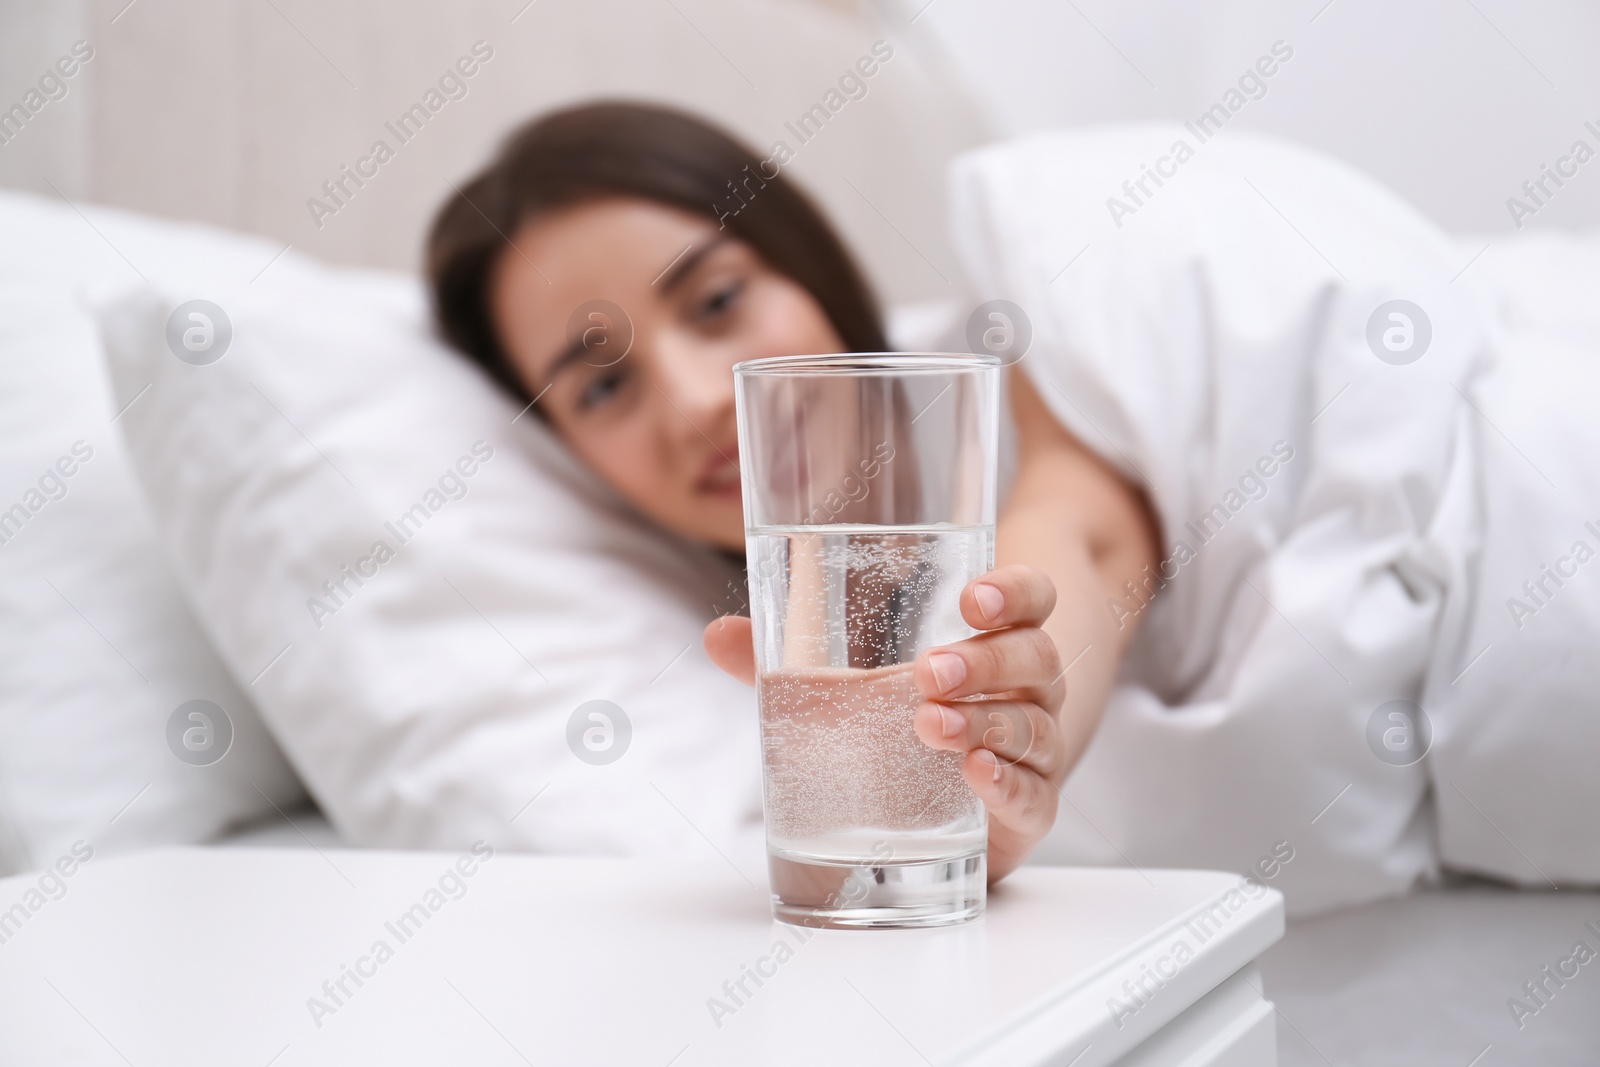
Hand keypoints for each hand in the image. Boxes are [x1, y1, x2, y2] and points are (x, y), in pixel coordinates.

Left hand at [704, 564, 1063, 884]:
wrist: (961, 812)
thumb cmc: (910, 725)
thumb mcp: (855, 688)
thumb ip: (793, 664)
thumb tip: (718, 636)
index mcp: (997, 642)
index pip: (1033, 599)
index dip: (1015, 591)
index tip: (971, 598)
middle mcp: (1029, 691)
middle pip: (1035, 659)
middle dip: (985, 659)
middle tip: (927, 670)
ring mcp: (1036, 751)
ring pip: (1034, 726)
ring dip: (987, 721)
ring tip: (930, 724)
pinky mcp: (1029, 812)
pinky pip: (1037, 797)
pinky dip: (1011, 784)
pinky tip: (977, 774)